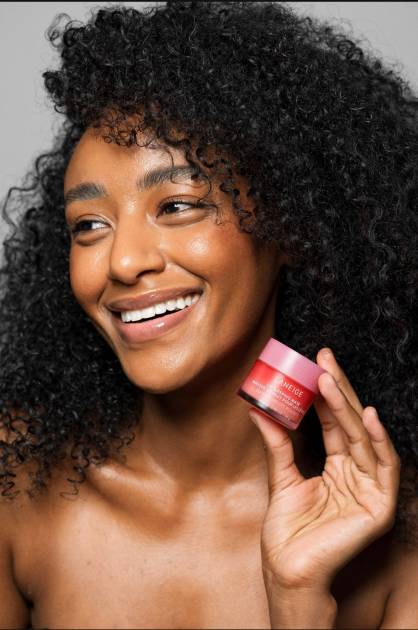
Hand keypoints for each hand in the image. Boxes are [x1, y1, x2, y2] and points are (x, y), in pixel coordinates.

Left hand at [248, 347, 400, 590]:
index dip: (326, 393)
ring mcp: (371, 489)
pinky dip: (378, 440)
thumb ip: (277, 442)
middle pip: (350, 423)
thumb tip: (257, 408)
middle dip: (338, 388)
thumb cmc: (287, 530)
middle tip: (323, 357)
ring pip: (363, 438)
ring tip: (330, 378)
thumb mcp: (282, 476)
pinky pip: (384, 468)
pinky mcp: (380, 506)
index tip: (313, 363)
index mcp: (338, 468)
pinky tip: (367, 415)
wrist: (288, 569)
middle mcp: (357, 474)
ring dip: (349, 406)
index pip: (336, 422)